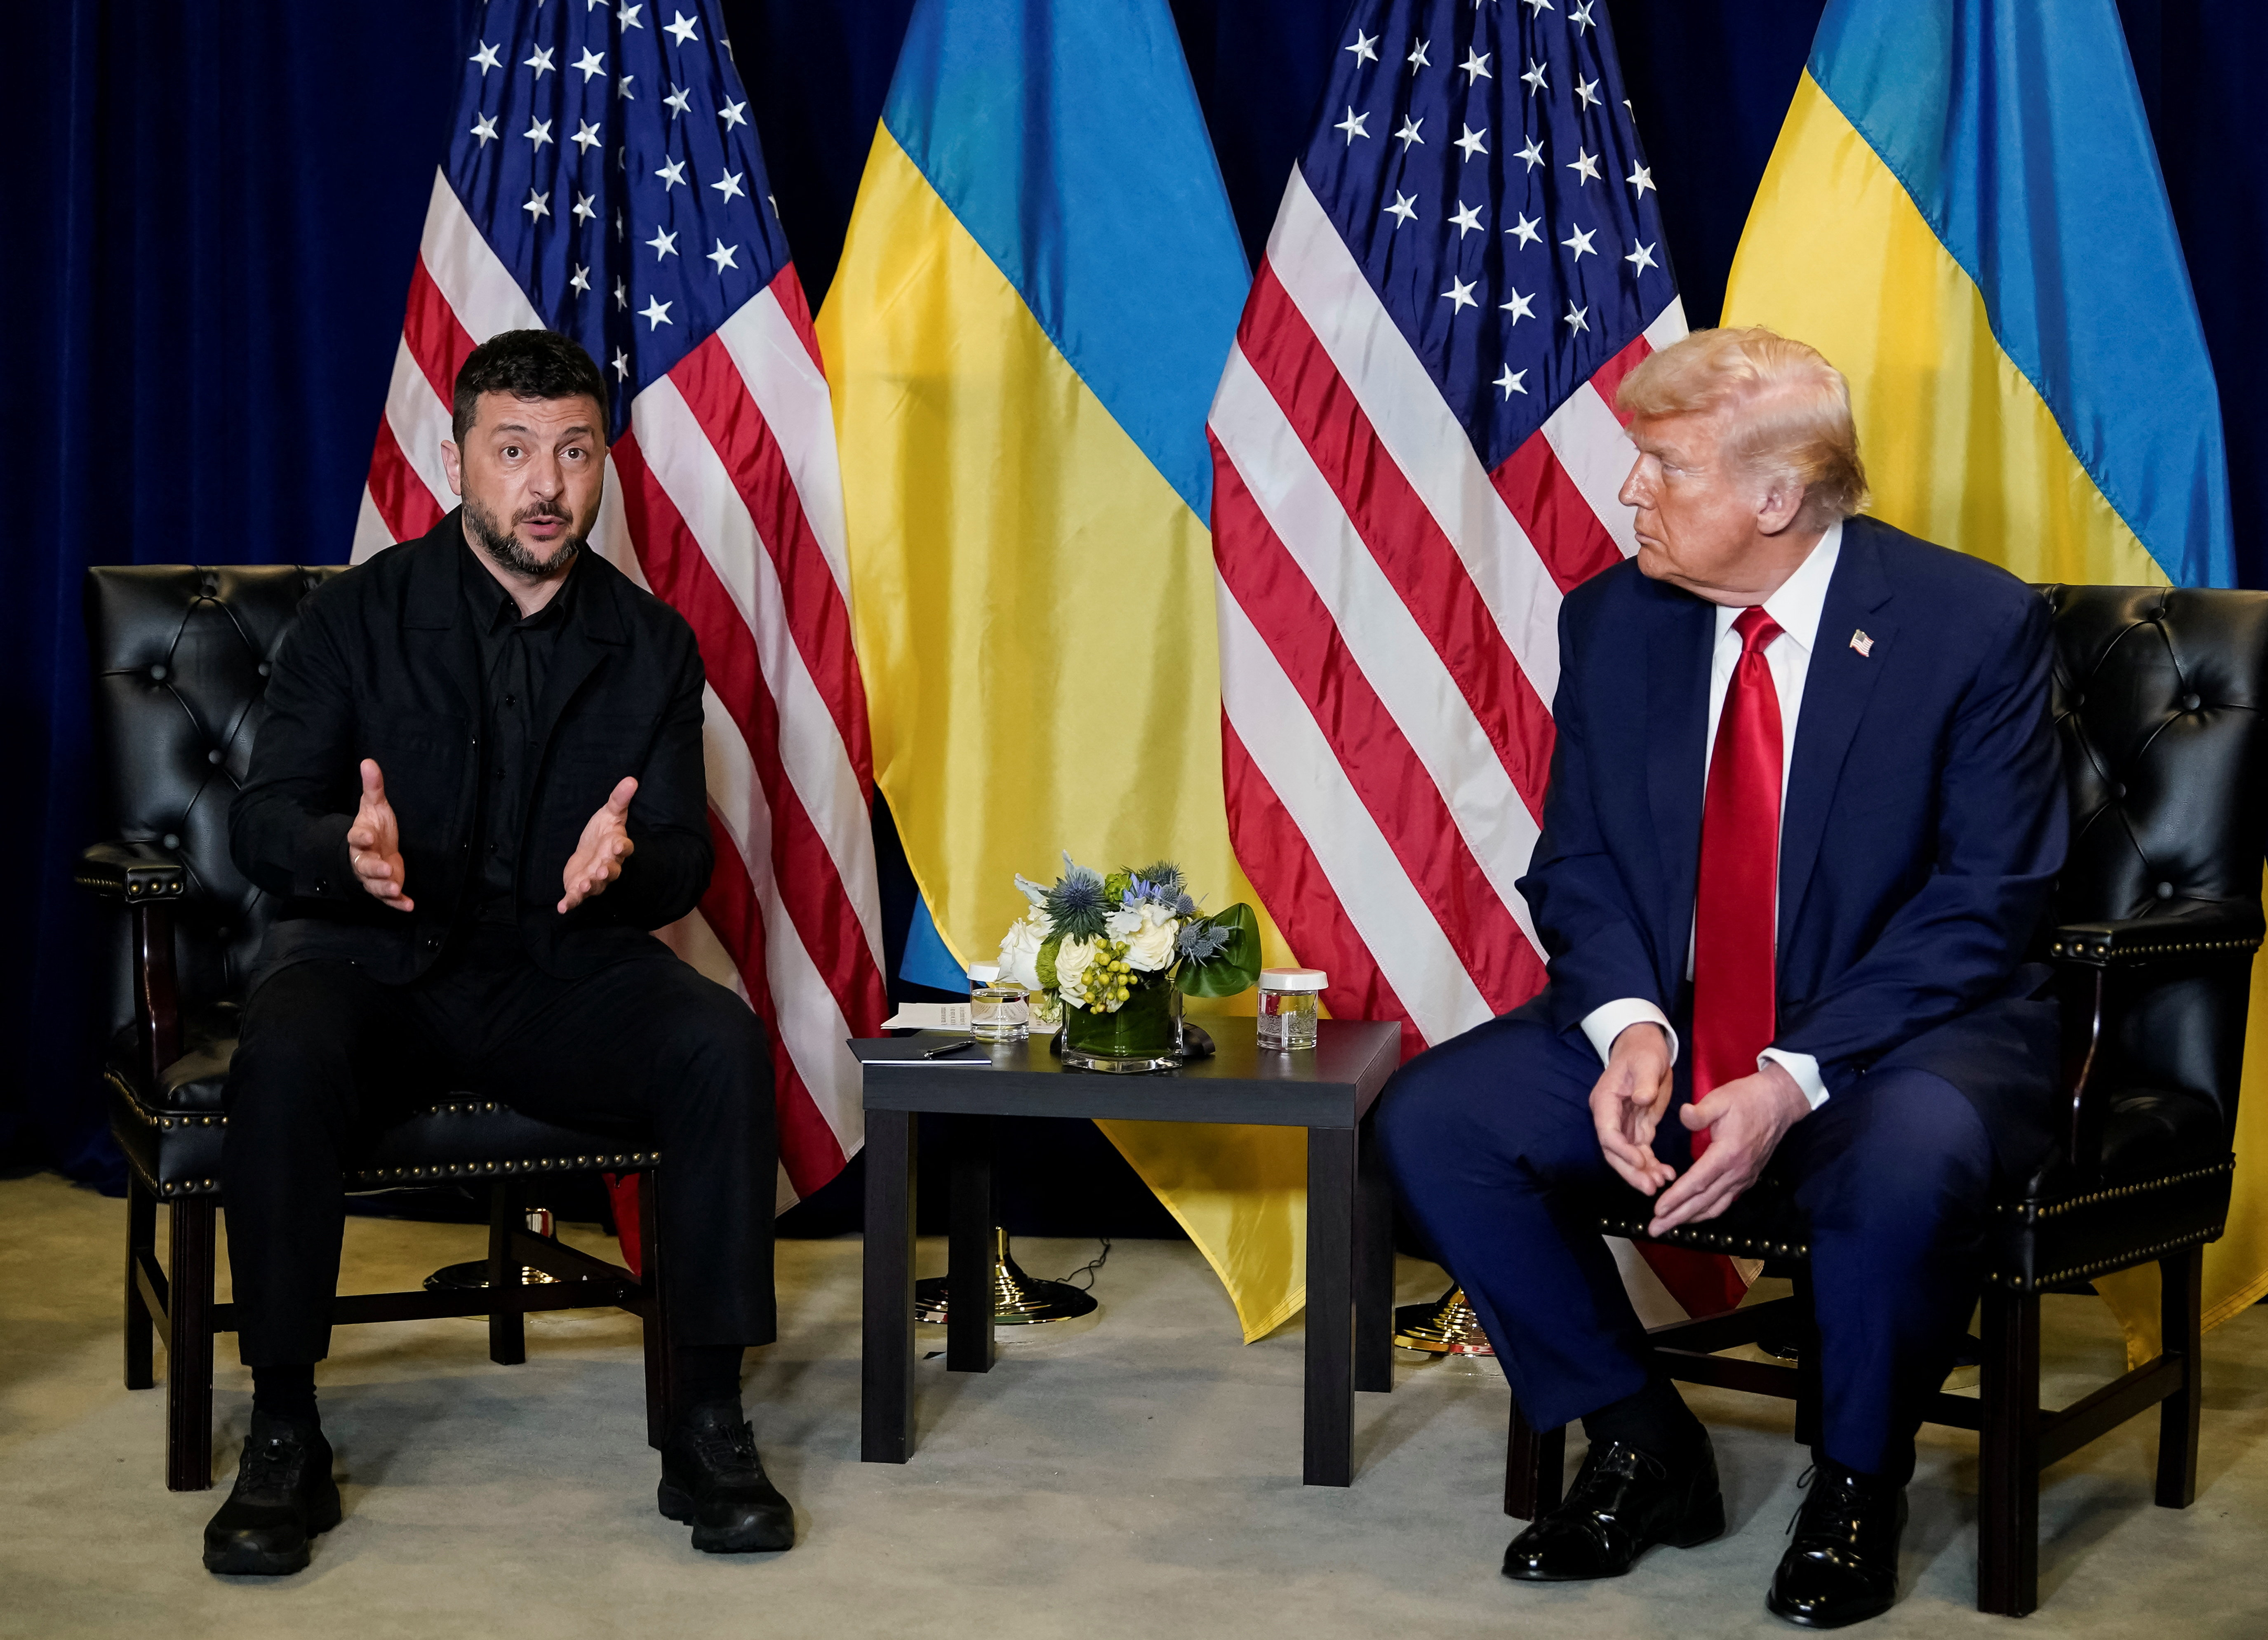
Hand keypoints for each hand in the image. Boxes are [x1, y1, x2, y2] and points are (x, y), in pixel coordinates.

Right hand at [347, 758, 412, 911]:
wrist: (375, 848)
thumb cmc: (374, 827)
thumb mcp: (375, 806)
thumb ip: (373, 787)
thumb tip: (369, 761)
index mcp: (361, 838)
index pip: (356, 838)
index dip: (361, 838)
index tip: (367, 836)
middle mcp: (364, 859)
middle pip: (364, 866)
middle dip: (374, 869)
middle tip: (386, 869)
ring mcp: (374, 875)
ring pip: (375, 884)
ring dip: (385, 887)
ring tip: (395, 888)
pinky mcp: (386, 886)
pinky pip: (389, 898)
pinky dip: (398, 903)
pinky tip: (409, 905)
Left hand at [558, 777, 636, 912]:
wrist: (587, 851)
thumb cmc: (601, 833)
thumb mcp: (609, 813)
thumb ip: (619, 799)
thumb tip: (631, 779)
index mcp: (616, 846)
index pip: (624, 848)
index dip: (621, 847)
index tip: (617, 844)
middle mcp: (608, 865)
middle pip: (612, 870)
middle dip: (608, 871)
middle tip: (604, 870)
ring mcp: (594, 879)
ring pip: (596, 885)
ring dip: (591, 886)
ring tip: (585, 884)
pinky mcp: (579, 888)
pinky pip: (577, 897)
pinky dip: (570, 902)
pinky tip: (562, 907)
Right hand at [1589, 1023, 1676, 1194]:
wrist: (1645, 1048)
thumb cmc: (1643, 1052)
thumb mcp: (1646, 1062)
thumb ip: (1644, 1082)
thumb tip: (1642, 1099)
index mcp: (1606, 1101)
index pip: (1607, 1132)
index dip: (1621, 1150)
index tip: (1639, 1162)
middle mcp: (1610, 1117)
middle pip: (1614, 1152)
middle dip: (1630, 1171)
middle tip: (1651, 1187)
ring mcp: (1624, 1125)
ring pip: (1627, 1157)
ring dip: (1642, 1173)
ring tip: (1662, 1183)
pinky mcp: (1638, 1128)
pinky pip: (1642, 1152)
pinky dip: (1652, 1165)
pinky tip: (1666, 1174)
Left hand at [1645, 1062, 1810, 1235]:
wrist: (1779, 1103)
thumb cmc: (1747, 1098)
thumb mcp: (1720, 1099)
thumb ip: (1699, 1112)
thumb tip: (1682, 1115)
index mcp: (1727, 1154)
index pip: (1697, 1182)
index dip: (1676, 1198)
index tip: (1657, 1210)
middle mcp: (1736, 1172)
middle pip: (1703, 1201)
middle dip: (1677, 1217)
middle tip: (1655, 1230)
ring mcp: (1744, 1177)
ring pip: (1716, 1206)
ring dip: (1691, 1219)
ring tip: (1670, 1227)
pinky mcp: (1748, 1178)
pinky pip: (1726, 1201)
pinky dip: (1708, 1211)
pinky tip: (1695, 1214)